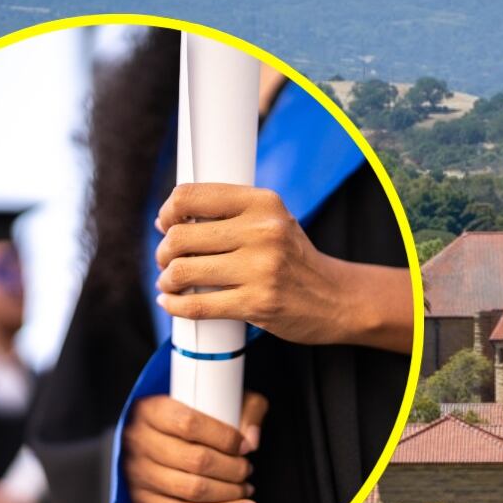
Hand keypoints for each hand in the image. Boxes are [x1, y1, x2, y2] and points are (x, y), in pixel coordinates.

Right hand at [122, 391, 268, 502]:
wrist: (153, 439)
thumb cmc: (190, 418)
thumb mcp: (219, 398)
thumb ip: (244, 408)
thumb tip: (251, 440)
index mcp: (151, 411)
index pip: (189, 424)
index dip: (225, 438)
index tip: (244, 446)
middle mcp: (139, 442)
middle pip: (196, 461)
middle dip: (233, 469)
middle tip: (246, 468)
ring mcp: (138, 475)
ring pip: (193, 491)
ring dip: (230, 493)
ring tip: (244, 486)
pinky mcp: (144, 502)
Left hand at [154, 184, 412, 351]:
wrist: (338, 299)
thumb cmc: (296, 261)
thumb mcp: (274, 222)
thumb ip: (233, 214)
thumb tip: (173, 220)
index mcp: (263, 203)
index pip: (192, 196)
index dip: (168, 212)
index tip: (165, 225)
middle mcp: (263, 232)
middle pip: (181, 236)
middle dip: (164, 252)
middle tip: (166, 261)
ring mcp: (261, 269)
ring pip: (184, 271)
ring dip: (168, 280)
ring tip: (171, 283)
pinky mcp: (258, 303)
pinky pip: (198, 305)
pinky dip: (176, 306)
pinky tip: (172, 303)